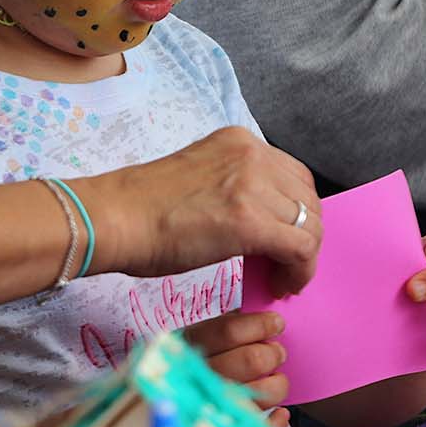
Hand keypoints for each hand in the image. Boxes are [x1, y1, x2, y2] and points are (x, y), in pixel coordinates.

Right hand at [91, 127, 321, 295]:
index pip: (292, 176)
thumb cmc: (141, 207)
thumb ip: (235, 188)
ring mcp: (253, 185)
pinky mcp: (252, 220)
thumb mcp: (201, 180)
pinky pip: (301, 248)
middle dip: (304, 234)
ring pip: (310, 224)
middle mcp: (251, 154)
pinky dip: (299, 272)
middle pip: (307, 198)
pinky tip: (281, 285)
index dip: (295, 212)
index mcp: (237, 140)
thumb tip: (260, 223)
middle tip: (285, 264)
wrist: (115, 218)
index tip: (283, 240)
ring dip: (302, 256)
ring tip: (282, 278)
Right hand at [185, 312, 289, 426]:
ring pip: (260, 393)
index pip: (229, 331)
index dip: (259, 325)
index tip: (276, 323)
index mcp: (188, 346)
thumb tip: (255, 318)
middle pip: (250, 360)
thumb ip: (218, 328)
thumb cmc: (182, 368)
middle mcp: (199, 376)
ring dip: (277, 384)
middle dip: (272, 354)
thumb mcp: (191, 340)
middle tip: (276, 352)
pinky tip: (281, 413)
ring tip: (276, 379)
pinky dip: (277, 421)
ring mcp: (212, 406)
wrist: (160, 412)